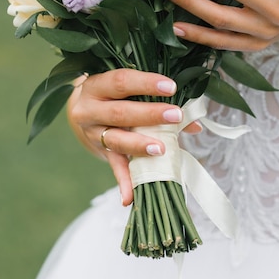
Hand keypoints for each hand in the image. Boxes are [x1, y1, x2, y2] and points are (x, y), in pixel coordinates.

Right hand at [68, 69, 199, 205]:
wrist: (84, 110)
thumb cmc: (115, 95)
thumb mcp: (130, 91)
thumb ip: (160, 101)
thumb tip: (194, 123)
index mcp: (97, 85)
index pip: (121, 81)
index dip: (146, 83)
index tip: (171, 87)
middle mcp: (89, 109)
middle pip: (120, 112)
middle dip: (150, 115)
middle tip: (176, 115)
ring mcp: (92, 133)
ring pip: (116, 140)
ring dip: (139, 146)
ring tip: (160, 150)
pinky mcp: (100, 152)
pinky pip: (114, 167)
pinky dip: (124, 182)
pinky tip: (130, 197)